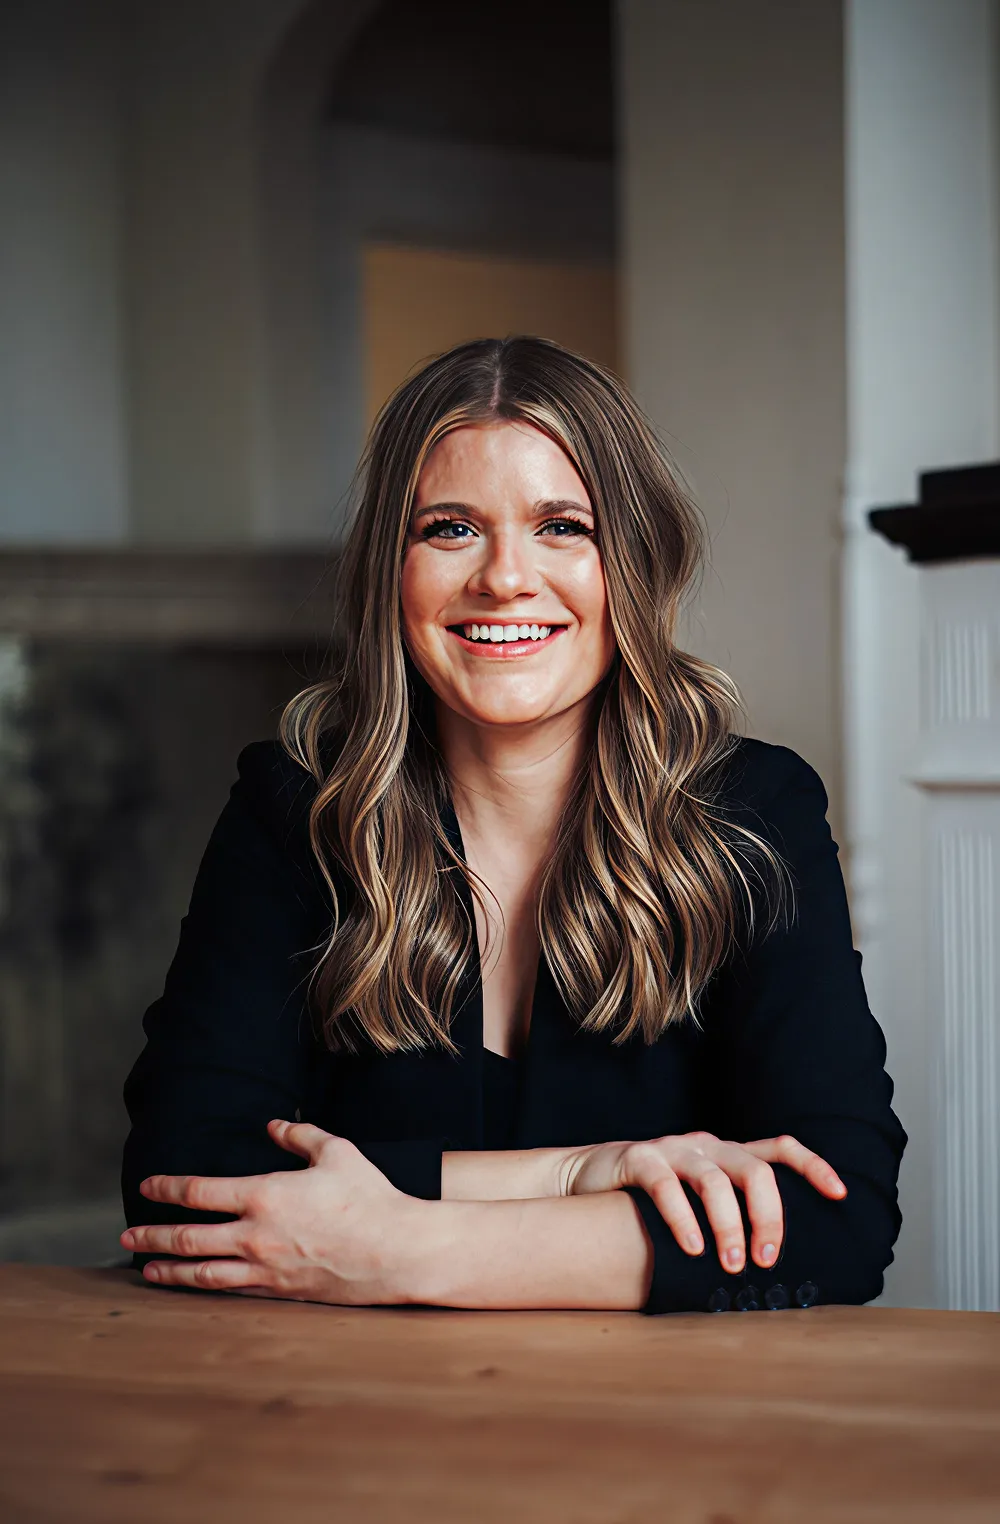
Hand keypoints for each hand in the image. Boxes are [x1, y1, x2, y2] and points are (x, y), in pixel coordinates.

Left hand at [120, 1120, 425, 1303]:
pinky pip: (232, 1291)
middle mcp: (255, 1235)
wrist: (396, 1250)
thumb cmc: (369, 1197)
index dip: (168, 1189)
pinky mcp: (280, 1292)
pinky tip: (195, 1287)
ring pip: (202, 1273)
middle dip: (153, 1236)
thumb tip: (274, 1124)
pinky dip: (205, 1289)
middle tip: (128, 1236)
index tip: (148, 1188)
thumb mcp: (336, 1152)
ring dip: (170, 1271)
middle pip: (188, 1238)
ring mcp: (265, 1269)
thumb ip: (299, 1135)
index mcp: (264, 1194)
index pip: (199, 1192)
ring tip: (147, 1270)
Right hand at [560, 1131, 845, 1272]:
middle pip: (754, 1170)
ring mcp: (671, 1149)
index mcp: (725, 1154)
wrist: (581, 1179)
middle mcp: (705, 1145)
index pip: (779, 1148)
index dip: (813, 1166)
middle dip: (769, 1216)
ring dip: (728, 1225)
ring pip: (714, 1181)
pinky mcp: (638, 1159)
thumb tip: (774, 1263)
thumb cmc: (647, 1201)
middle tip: (767, 1258)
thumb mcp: (694, 1198)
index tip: (840, 1194)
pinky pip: (666, 1186)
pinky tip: (690, 1248)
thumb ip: (727, 1213)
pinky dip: (682, 1219)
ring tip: (730, 1264)